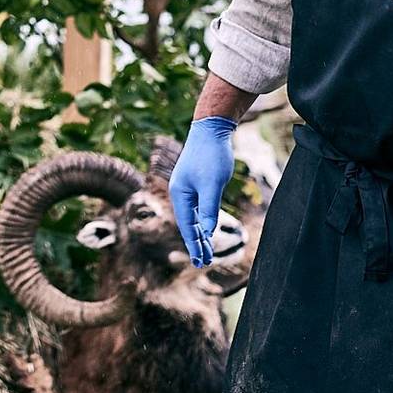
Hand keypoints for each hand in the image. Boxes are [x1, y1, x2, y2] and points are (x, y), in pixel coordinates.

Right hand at [169, 116, 236, 267]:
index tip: (201, 263)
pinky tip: (208, 227)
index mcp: (180, 194)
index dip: (195, 245)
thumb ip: (209, 209)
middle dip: (196, 243)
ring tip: (207, 251)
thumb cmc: (211, 156)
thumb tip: (207, 232)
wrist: (211, 129)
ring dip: (200, 233)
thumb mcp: (212, 185)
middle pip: (187, 223)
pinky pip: (197, 207)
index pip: (187, 226)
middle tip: (204, 263)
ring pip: (193, 216)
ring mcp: (187, 186)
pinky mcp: (196, 181)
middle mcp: (180, 192)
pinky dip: (202, 219)